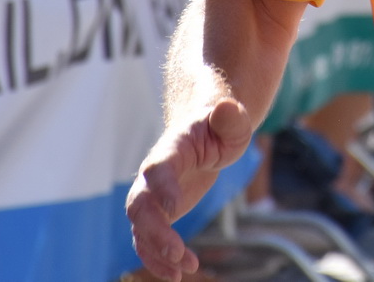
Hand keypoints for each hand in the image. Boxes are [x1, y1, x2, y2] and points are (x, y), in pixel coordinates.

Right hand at [127, 99, 254, 279]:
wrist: (206, 131)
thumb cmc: (221, 126)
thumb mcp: (232, 121)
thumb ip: (230, 118)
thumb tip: (225, 108)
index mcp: (172, 148)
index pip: (158, 168)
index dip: (161, 187)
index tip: (173, 208)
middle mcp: (154, 173)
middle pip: (140, 204)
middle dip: (154, 231)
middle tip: (177, 253)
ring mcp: (153, 195)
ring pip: (141, 227)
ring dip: (156, 252)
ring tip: (183, 271)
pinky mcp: (158, 213)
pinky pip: (148, 239)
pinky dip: (158, 258)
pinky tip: (178, 273)